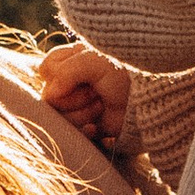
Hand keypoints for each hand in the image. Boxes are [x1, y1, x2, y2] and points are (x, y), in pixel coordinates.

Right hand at [37, 40, 134, 155]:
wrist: (149, 95)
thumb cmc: (124, 70)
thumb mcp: (92, 61)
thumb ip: (64, 72)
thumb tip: (49, 96)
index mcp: (72, 62)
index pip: (46, 70)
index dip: (57, 75)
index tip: (80, 73)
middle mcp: (73, 84)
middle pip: (50, 97)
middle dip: (73, 96)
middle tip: (96, 90)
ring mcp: (81, 106)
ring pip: (60, 117)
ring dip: (82, 112)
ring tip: (101, 104)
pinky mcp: (90, 125)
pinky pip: (72, 133)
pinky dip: (83, 131)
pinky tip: (96, 127)